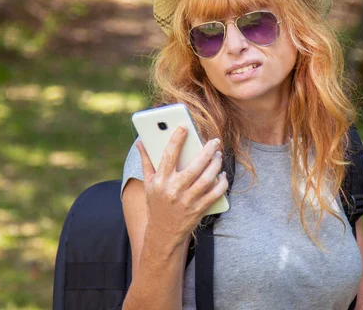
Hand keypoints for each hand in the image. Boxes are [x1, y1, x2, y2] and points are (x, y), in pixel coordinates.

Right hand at [136, 126, 228, 246]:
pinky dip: (222, 183)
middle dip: (207, 151)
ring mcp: (187, 201)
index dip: (176, 140)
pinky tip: (222, 175)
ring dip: (216, 164)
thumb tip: (140, 141)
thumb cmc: (156, 204)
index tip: (184, 127)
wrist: (163, 234)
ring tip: (218, 155)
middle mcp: (173, 190)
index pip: (168, 155)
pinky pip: (215, 193)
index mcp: (160, 181)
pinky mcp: (198, 210)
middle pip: (195, 166)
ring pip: (208, 178)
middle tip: (215, 141)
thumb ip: (146, 161)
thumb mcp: (148, 184)